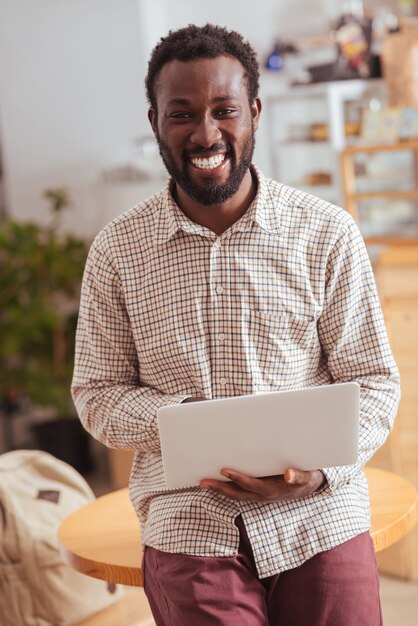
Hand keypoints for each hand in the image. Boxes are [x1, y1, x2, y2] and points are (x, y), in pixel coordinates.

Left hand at [199, 468, 324, 501]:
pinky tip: (216, 482)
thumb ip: (299, 475)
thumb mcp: (308, 476)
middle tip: (202, 482)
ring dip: (219, 489)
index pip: (252, 485)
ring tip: (203, 483)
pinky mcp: (258, 491)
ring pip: (236, 494)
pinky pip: (239, 492)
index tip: (224, 470)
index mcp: (274, 490)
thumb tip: (289, 474)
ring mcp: (259, 495)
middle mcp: (264, 495)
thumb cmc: (308, 477)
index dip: (238, 479)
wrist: (311, 486)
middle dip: (220, 488)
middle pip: (238, 493)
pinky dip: (226, 488)